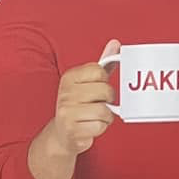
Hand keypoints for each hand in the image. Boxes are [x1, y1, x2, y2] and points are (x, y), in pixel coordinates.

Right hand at [42, 41, 118, 158]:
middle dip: (107, 100)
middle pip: (105, 90)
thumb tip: (115, 44)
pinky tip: (90, 126)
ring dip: (106, 116)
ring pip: (104, 110)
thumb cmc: (79, 106)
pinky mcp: (72, 130)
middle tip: (97, 104)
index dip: (104, 81)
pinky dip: (100, 128)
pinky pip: (100, 126)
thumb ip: (103, 64)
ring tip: (95, 116)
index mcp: (69, 77)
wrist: (62, 134)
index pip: (99, 71)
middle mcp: (66, 93)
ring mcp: (67, 112)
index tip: (96, 87)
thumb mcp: (88, 82)